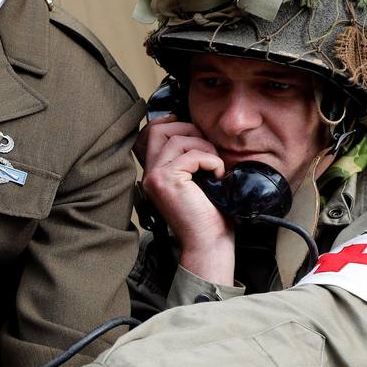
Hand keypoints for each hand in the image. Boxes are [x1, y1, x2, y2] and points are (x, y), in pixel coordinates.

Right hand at [135, 118, 233, 282]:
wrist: (208, 243)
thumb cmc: (207, 215)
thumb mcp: (195, 180)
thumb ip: (188, 158)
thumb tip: (197, 131)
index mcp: (154, 173)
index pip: (152, 133)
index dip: (173, 123)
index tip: (195, 131)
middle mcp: (149, 174)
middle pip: (159, 129)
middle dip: (189, 130)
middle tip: (208, 149)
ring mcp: (155, 176)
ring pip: (178, 139)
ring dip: (204, 147)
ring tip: (215, 166)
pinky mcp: (167, 180)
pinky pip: (191, 154)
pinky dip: (211, 160)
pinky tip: (217, 175)